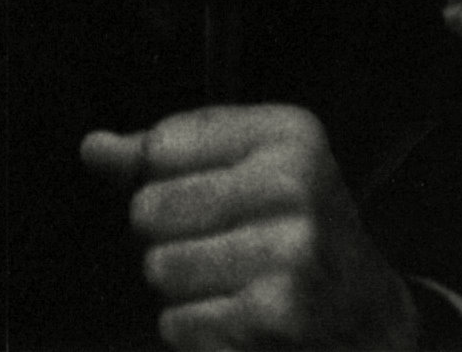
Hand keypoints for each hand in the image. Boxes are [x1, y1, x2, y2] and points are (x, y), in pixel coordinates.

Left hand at [82, 106, 417, 350]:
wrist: (369, 317)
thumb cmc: (290, 228)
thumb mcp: (245, 167)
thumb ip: (163, 153)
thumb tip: (92, 148)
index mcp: (287, 133)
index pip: (163, 145)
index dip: (160, 177)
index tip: (200, 192)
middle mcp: (295, 182)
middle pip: (152, 207)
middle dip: (167, 235)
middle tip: (216, 244)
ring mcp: (290, 250)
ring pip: (160, 266)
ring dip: (180, 285)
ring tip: (228, 281)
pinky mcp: (277, 314)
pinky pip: (177, 321)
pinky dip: (193, 328)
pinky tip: (236, 317)